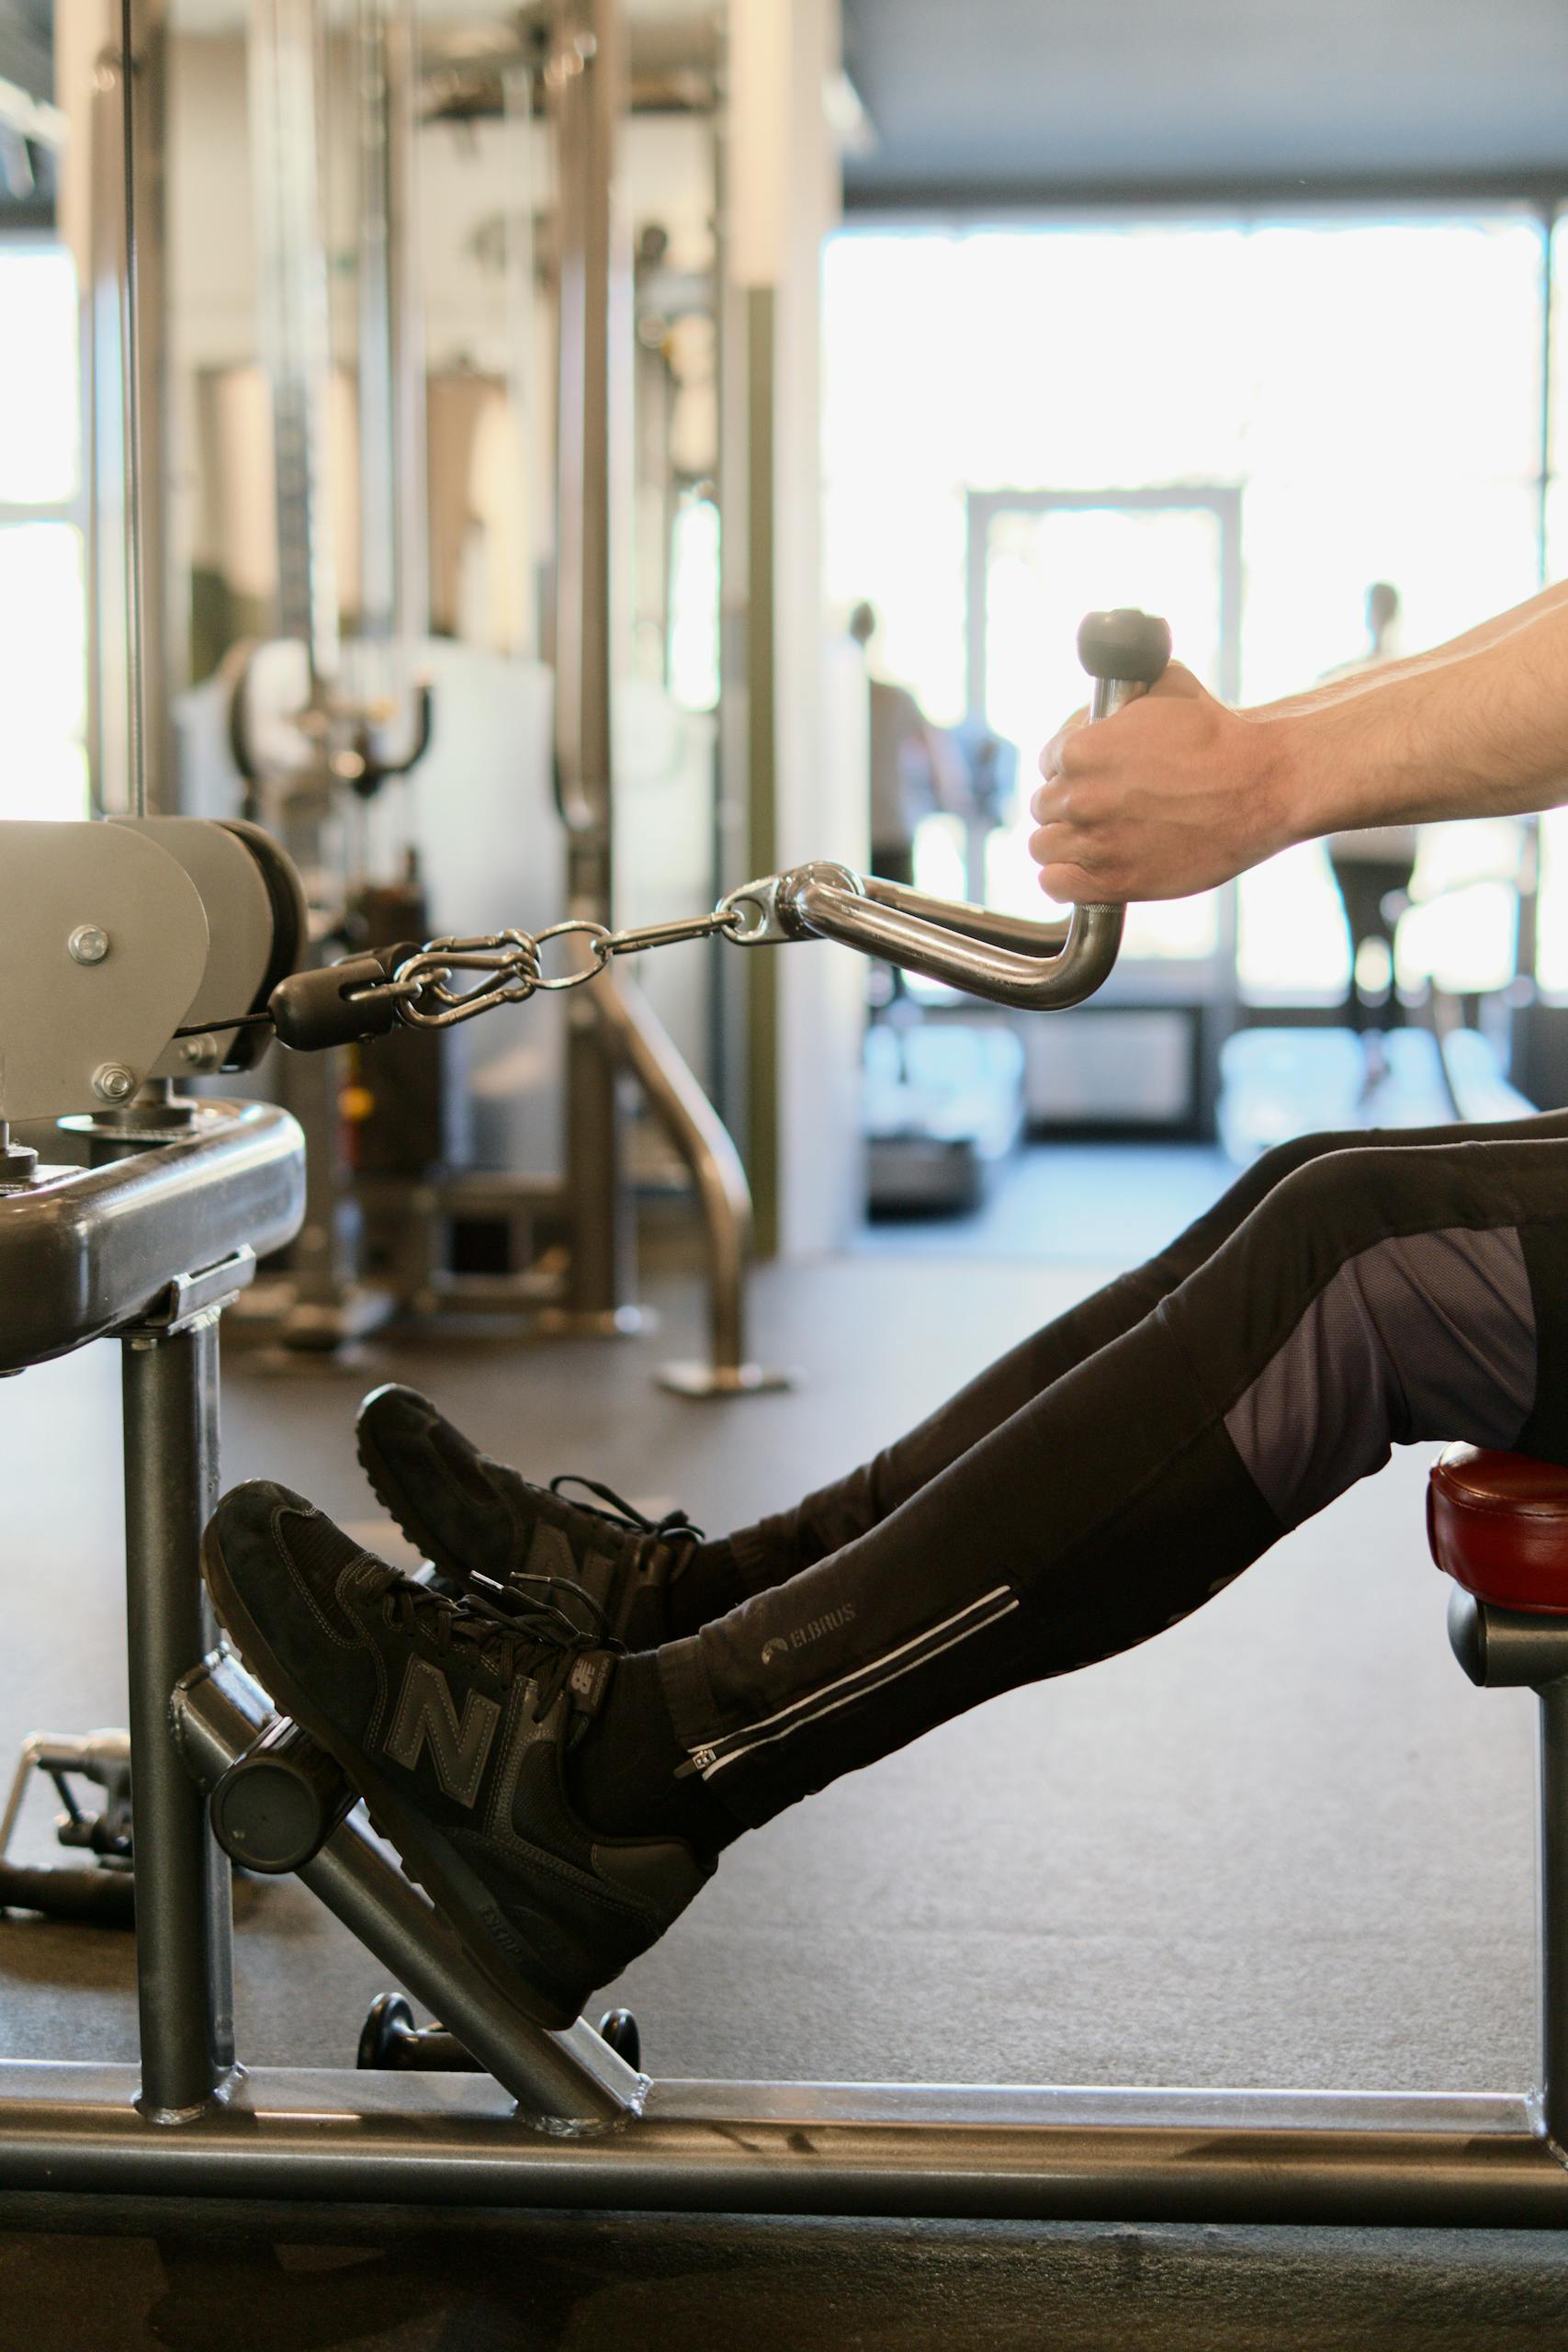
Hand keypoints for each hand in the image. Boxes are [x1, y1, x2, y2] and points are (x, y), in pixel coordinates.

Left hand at [1030, 665, 1291, 902]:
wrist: (1262, 787)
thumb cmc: (1220, 735)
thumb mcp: (1167, 685)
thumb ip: (1124, 687)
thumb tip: (1110, 688)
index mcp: (1082, 750)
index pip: (1047, 761)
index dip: (1068, 766)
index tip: (1090, 774)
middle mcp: (1080, 797)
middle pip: (1044, 805)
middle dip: (1068, 803)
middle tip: (1099, 806)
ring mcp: (1095, 843)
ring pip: (1043, 846)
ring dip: (1062, 841)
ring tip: (1089, 838)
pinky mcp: (1115, 881)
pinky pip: (1055, 884)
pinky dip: (1062, 878)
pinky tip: (1081, 869)